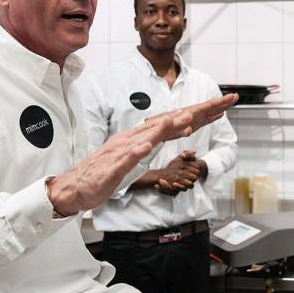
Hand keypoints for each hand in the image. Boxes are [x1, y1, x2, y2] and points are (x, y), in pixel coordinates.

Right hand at [46, 93, 236, 214]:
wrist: (75, 187)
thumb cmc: (104, 173)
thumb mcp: (134, 157)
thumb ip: (150, 147)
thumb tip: (166, 137)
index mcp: (139, 137)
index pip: (172, 124)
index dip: (196, 116)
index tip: (218, 109)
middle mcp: (133, 139)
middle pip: (166, 124)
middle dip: (191, 115)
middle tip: (214, 105)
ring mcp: (122, 151)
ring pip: (148, 137)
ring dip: (166, 128)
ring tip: (186, 120)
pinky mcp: (112, 167)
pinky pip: (126, 158)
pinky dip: (138, 151)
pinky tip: (149, 146)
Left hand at [146, 93, 237, 140]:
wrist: (148, 131)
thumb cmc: (154, 129)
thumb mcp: (164, 128)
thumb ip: (175, 127)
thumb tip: (188, 127)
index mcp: (188, 113)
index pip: (207, 106)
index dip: (219, 102)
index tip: (230, 97)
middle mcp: (192, 114)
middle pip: (211, 106)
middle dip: (224, 102)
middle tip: (236, 96)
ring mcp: (192, 119)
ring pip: (210, 112)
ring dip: (221, 107)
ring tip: (232, 103)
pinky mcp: (191, 125)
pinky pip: (206, 120)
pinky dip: (214, 117)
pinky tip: (220, 115)